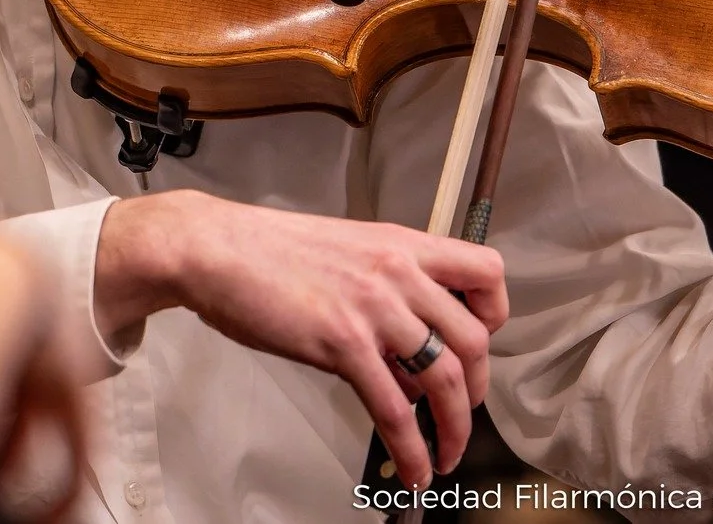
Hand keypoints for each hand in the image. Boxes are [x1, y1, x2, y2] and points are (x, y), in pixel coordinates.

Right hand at [96, 190, 507, 487]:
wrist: (217, 248)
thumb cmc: (267, 251)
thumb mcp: (346, 250)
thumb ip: (385, 285)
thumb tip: (405, 340)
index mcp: (402, 245)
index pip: (486, 271)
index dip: (496, 314)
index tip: (483, 341)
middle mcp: (398, 273)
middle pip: (474, 339)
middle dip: (476, 390)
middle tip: (464, 413)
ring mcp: (374, 308)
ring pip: (444, 379)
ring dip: (454, 428)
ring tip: (447, 454)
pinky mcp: (344, 343)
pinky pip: (394, 408)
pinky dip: (412, 448)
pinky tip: (414, 467)